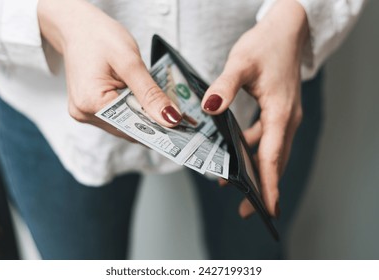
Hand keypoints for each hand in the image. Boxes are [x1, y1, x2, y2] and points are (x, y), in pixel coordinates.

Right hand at [38, 0, 181, 140]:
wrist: (77, 27)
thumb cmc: (99, 37)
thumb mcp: (130, 62)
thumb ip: (150, 93)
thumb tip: (170, 119)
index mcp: (91, 103)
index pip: (132, 126)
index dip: (157, 128)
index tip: (180, 126)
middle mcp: (84, 113)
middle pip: (128, 129)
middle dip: (151, 122)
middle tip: (175, 114)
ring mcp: (84, 113)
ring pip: (123, 125)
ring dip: (143, 116)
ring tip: (160, 104)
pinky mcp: (88, 109)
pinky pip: (117, 117)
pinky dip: (132, 110)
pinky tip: (143, 100)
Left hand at [201, 0, 308, 217]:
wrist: (286, 29)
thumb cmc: (266, 44)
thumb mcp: (241, 63)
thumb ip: (224, 87)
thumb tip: (209, 107)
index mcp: (280, 113)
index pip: (273, 157)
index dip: (269, 185)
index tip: (266, 210)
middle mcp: (286, 119)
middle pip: (275, 161)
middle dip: (263, 187)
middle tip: (247, 210)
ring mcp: (284, 116)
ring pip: (271, 152)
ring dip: (256, 170)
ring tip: (234, 184)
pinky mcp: (277, 111)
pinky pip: (266, 138)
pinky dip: (252, 149)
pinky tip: (235, 151)